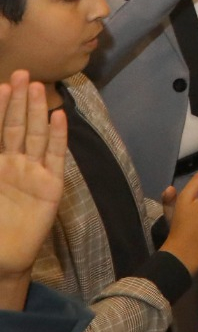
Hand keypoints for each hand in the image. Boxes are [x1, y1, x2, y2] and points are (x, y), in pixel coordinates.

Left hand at [0, 75, 67, 303]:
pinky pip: (54, 156)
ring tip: (38, 87)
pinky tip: (58, 117)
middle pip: (16, 126)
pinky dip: (56, 136)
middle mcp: (14, 163)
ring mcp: (33, 172)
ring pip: (34, 136)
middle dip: (18, 101)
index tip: (1, 85)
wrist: (3, 258)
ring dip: (37, 111)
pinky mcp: (50, 186)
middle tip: (22, 74)